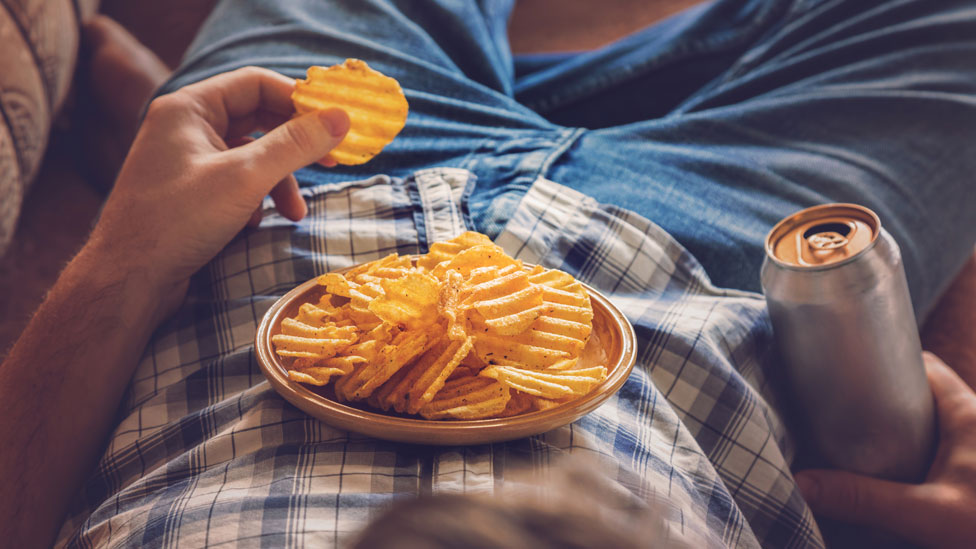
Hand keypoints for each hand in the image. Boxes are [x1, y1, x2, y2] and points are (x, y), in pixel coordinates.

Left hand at [85, 66, 349, 313]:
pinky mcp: (190, 192)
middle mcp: (185, 127)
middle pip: (257, 119)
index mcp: (189, 108)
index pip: (257, 84)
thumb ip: (296, 144)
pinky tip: (255, 223)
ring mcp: (186, 161)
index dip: (299, 100)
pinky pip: (236, 182)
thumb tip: (342, 118)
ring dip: (279, 180)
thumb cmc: (178, 221)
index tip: (334, 124)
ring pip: (250, 155)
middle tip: (331, 161)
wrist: (128, 281)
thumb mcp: (246, 178)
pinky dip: (256, 199)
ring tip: (295, 213)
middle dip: (293, 145)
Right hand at [795, 352, 975, 547]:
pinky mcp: (975, 481)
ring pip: (932, 430)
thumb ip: (864, 499)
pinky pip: (941, 459)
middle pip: (923, 396)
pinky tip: (892, 481)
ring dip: (898, 436)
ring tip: (854, 446)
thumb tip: (801, 483)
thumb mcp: (930, 513)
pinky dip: (915, 462)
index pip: (923, 364)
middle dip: (882, 402)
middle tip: (837, 412)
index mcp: (968, 412)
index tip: (845, 367)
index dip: (885, 360)